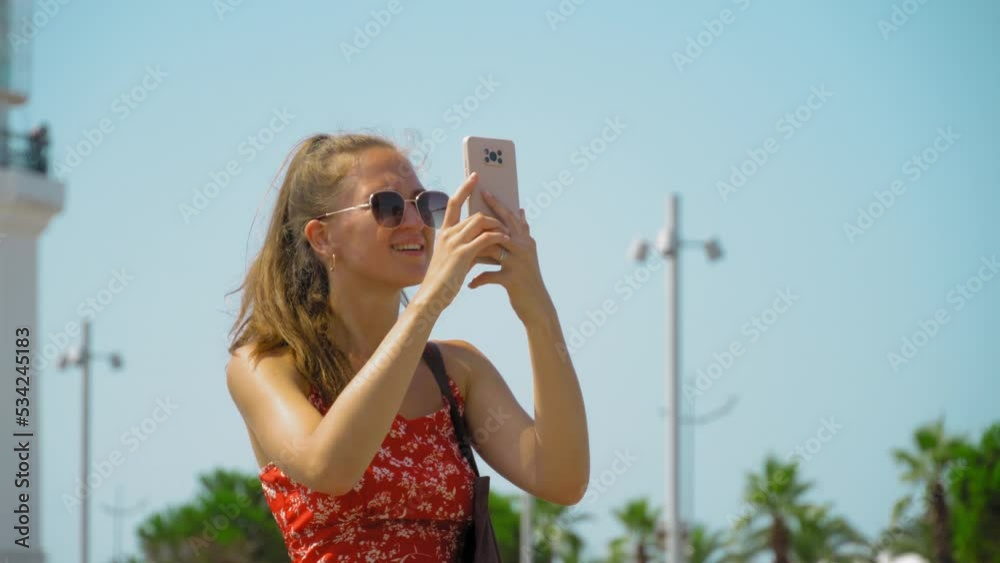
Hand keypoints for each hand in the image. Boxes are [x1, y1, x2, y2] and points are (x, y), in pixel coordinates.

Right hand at [413, 173, 510, 311]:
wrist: (433, 295)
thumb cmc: (444, 278)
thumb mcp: (454, 257)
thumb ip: (468, 245)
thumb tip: (486, 240)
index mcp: (444, 232)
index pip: (453, 203)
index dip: (464, 188)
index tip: (475, 176)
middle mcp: (448, 233)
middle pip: (474, 214)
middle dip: (492, 212)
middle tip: (506, 215)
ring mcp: (454, 242)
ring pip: (480, 222)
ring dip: (497, 226)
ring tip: (508, 233)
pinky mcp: (462, 254)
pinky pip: (485, 238)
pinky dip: (498, 237)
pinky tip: (506, 240)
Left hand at [467, 190, 553, 324]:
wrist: (537, 306)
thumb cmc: (526, 279)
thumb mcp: (527, 254)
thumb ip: (522, 233)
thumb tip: (520, 211)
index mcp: (526, 241)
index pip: (510, 218)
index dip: (497, 204)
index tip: (484, 191)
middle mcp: (524, 248)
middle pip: (501, 227)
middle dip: (484, 217)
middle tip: (466, 209)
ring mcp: (518, 262)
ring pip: (492, 249)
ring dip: (475, 251)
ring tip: (462, 252)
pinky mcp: (512, 279)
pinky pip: (490, 275)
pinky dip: (478, 280)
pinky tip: (470, 285)